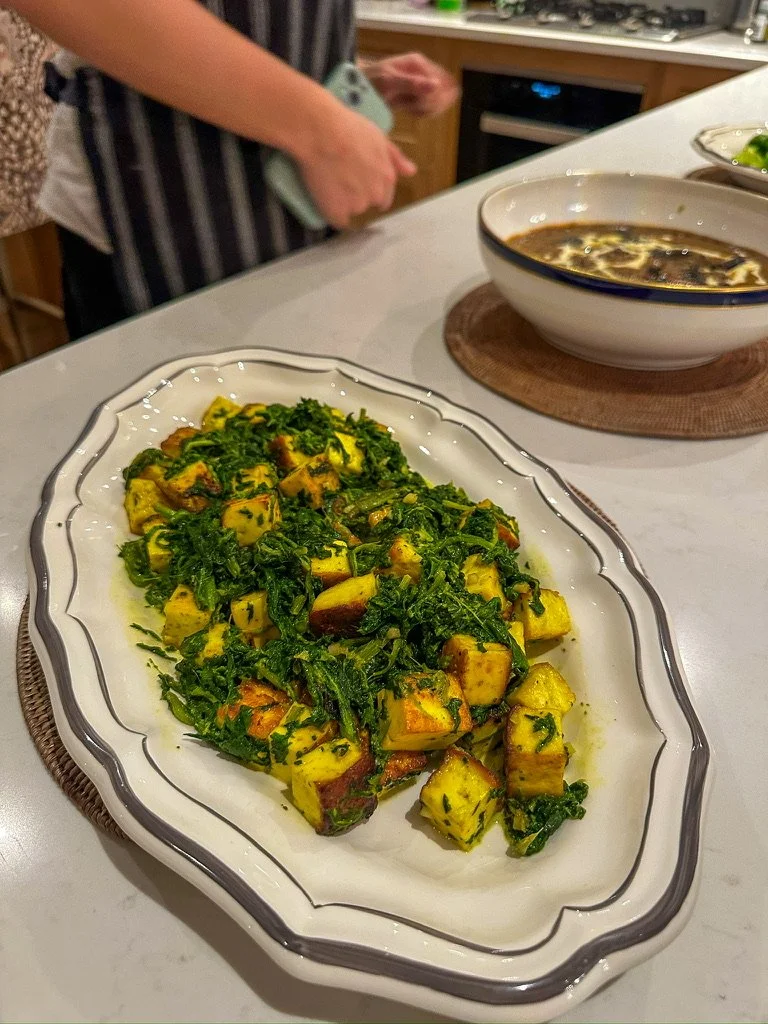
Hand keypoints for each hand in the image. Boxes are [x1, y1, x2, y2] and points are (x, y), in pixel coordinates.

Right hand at [296, 97, 415, 228]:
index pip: (384, 198)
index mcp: (387, 178)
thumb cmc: (349, 129)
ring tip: (330, 181)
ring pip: (351, 210)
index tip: (358, 181)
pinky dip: (331, 212)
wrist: (322, 133)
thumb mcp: (379, 137)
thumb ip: (395, 158)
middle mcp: (376, 194)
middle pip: (368, 204)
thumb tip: (411, 172)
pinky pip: (336, 219)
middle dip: (357, 195)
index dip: (370, 190)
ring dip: (343, 203)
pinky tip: (325, 198)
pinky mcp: (338, 211)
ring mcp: (357, 205)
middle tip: (342, 178)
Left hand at [363, 52, 458, 116]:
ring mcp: (421, 83)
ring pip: (436, 102)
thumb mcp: (389, 82)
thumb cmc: (370, 82)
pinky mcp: (418, 95)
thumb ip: (412, 83)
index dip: (432, 98)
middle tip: (408, 105)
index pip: (440, 83)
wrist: (357, 88)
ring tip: (406, 106)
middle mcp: (423, 71)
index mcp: (418, 63)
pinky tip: (408, 109)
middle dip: (427, 104)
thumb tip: (436, 84)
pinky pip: (429, 108)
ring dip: (423, 109)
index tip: (417, 103)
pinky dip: (420, 113)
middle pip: (440, 94)